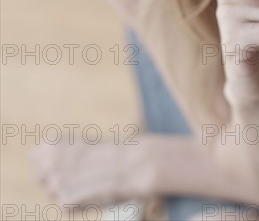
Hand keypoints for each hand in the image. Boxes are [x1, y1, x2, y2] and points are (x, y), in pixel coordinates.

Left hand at [29, 136, 155, 205]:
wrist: (133, 166)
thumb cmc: (113, 153)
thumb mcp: (84, 142)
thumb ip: (62, 152)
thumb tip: (44, 163)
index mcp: (53, 145)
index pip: (35, 157)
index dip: (52, 161)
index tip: (68, 163)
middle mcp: (49, 163)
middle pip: (42, 177)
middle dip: (58, 178)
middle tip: (84, 174)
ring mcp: (55, 184)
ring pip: (54, 192)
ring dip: (70, 190)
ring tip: (93, 182)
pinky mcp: (65, 202)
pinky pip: (67, 204)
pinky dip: (79, 201)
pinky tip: (94, 192)